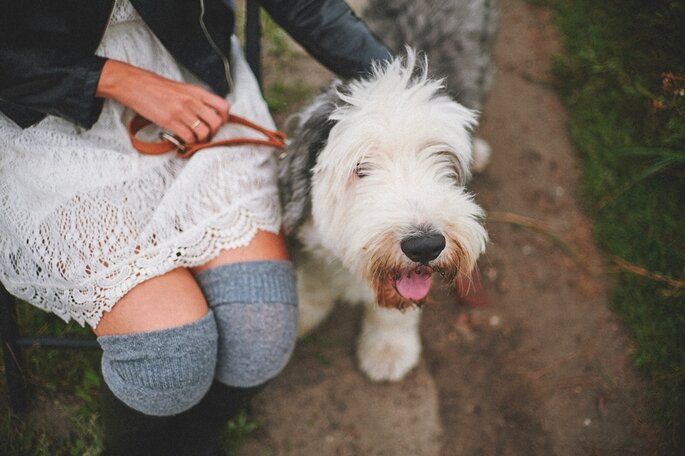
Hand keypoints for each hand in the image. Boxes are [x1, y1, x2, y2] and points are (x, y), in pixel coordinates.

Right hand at [97, 59, 229, 143]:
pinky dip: (188, 142)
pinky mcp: (170, 121)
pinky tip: (183, 140)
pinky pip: (188, 137)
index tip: (218, 123)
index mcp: (197, 92)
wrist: (136, 84)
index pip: (223, 106)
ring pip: (204, 132)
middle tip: (206, 135)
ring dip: (201, 140)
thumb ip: (196, 99)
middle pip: (216, 122)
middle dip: (213, 132)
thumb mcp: (183, 88)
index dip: (224, 118)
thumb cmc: (157, 87)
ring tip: (194, 139)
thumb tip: (207, 112)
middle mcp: (192, 101)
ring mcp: (182, 111)